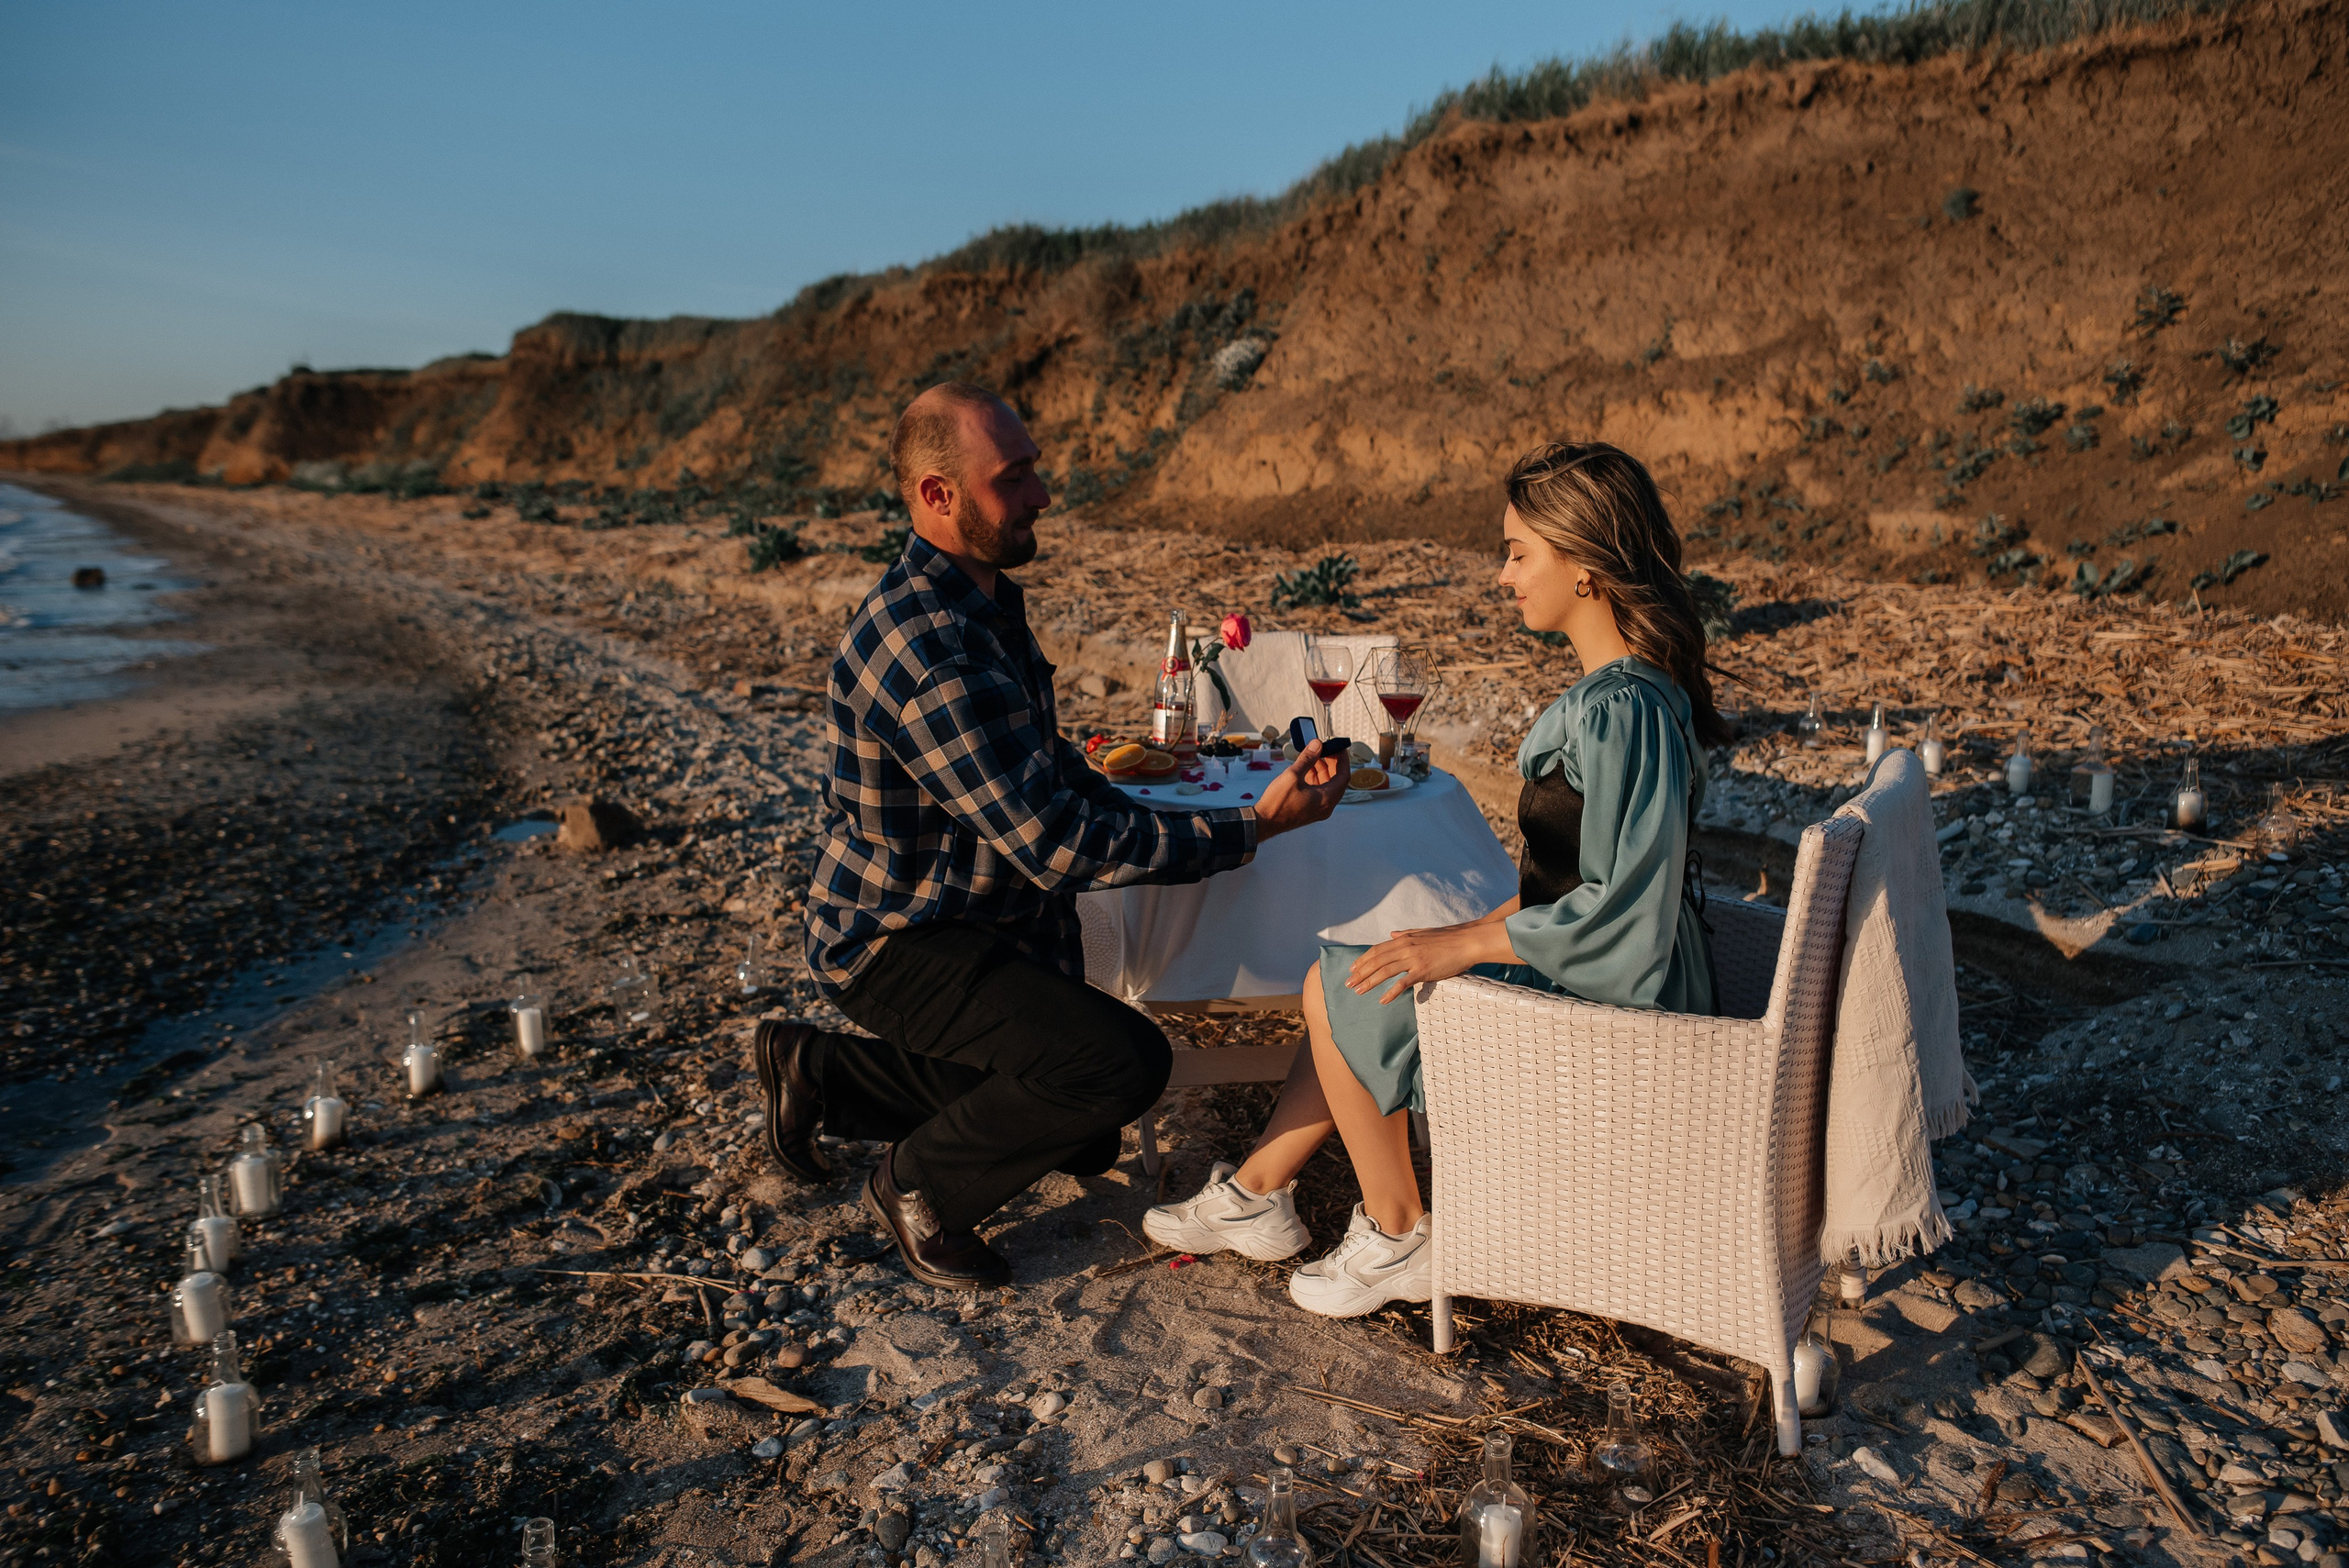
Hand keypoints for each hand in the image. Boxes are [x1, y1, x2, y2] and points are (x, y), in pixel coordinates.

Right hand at [1251, 740, 1349, 839]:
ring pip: (1328, 786)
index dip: (1343, 759)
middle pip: (1337, 780)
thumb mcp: (1292, 775)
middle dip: (1332, 763)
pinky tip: (1307, 769)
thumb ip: (1307, 759)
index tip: (1339, 747)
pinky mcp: (1311, 810)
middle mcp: (1326, 806)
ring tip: (1314, 756)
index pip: (1344, 775)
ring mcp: (1319, 810)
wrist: (1265, 823)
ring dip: (1324, 770)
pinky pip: (1320, 792)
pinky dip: (1317, 779)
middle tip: (1325, 749)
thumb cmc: (1277, 803)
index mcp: (1327, 799)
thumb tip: (1317, 745)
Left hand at [1345, 921, 1518, 1003]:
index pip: (1377, 950)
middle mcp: (1405, 948)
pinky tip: (1382, 1000)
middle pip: (1376, 961)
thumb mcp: (1423, 932)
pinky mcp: (1423, 970)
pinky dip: (1391, 992)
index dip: (1363, 960)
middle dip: (1360, 973)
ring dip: (1369, 982)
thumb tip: (1391, 934)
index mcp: (1404, 939)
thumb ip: (1406, 934)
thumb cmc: (1448, 937)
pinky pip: (1403, 983)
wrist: (1467, 941)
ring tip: (1358, 992)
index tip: (1353, 969)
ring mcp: (1413, 959)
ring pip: (1385, 972)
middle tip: (1348, 984)